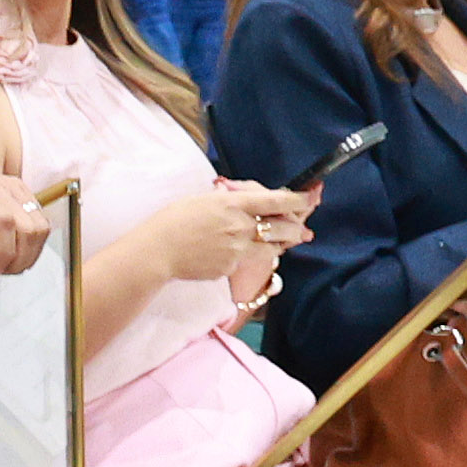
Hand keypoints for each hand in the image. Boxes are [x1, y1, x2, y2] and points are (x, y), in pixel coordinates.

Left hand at [0, 175, 50, 274]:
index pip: (2, 222)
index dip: (5, 252)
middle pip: (27, 225)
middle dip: (19, 258)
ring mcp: (7, 186)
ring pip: (39, 224)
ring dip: (28, 252)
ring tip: (5, 264)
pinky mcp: (17, 191)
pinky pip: (40, 219)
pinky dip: (32, 242)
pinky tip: (11, 251)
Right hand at [142, 181, 311, 290]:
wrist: (158, 251)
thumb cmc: (173, 221)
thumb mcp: (201, 200)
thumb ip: (227, 200)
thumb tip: (242, 201)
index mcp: (233, 204)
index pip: (275, 200)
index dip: (296, 199)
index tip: (308, 198)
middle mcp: (240, 226)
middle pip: (281, 227)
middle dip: (296, 228)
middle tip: (304, 230)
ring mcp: (237, 249)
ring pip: (272, 249)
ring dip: (281, 246)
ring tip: (286, 244)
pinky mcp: (231, 268)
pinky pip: (247, 262)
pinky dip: (249, 258)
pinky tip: (242, 254)